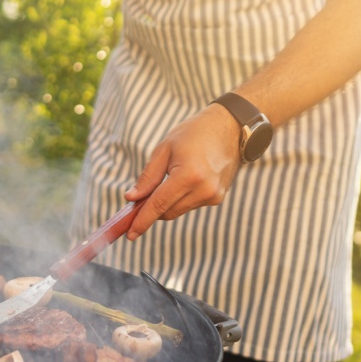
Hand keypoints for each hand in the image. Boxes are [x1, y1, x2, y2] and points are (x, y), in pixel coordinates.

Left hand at [123, 105, 241, 239]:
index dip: (142, 220)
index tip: (130, 234)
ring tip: (165, 180)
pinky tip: (182, 180)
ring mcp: (213, 196)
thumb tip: (132, 198)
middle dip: (150, 211)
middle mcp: (204, 190)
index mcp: (189, 175)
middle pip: (168, 212)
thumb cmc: (194, 133)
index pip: (159, 204)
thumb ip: (148, 177)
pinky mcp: (218, 198)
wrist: (230, 128)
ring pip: (178, 210)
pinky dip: (179, 199)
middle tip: (136, 202)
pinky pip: (190, 205)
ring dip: (166, 203)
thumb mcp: (165, 149)